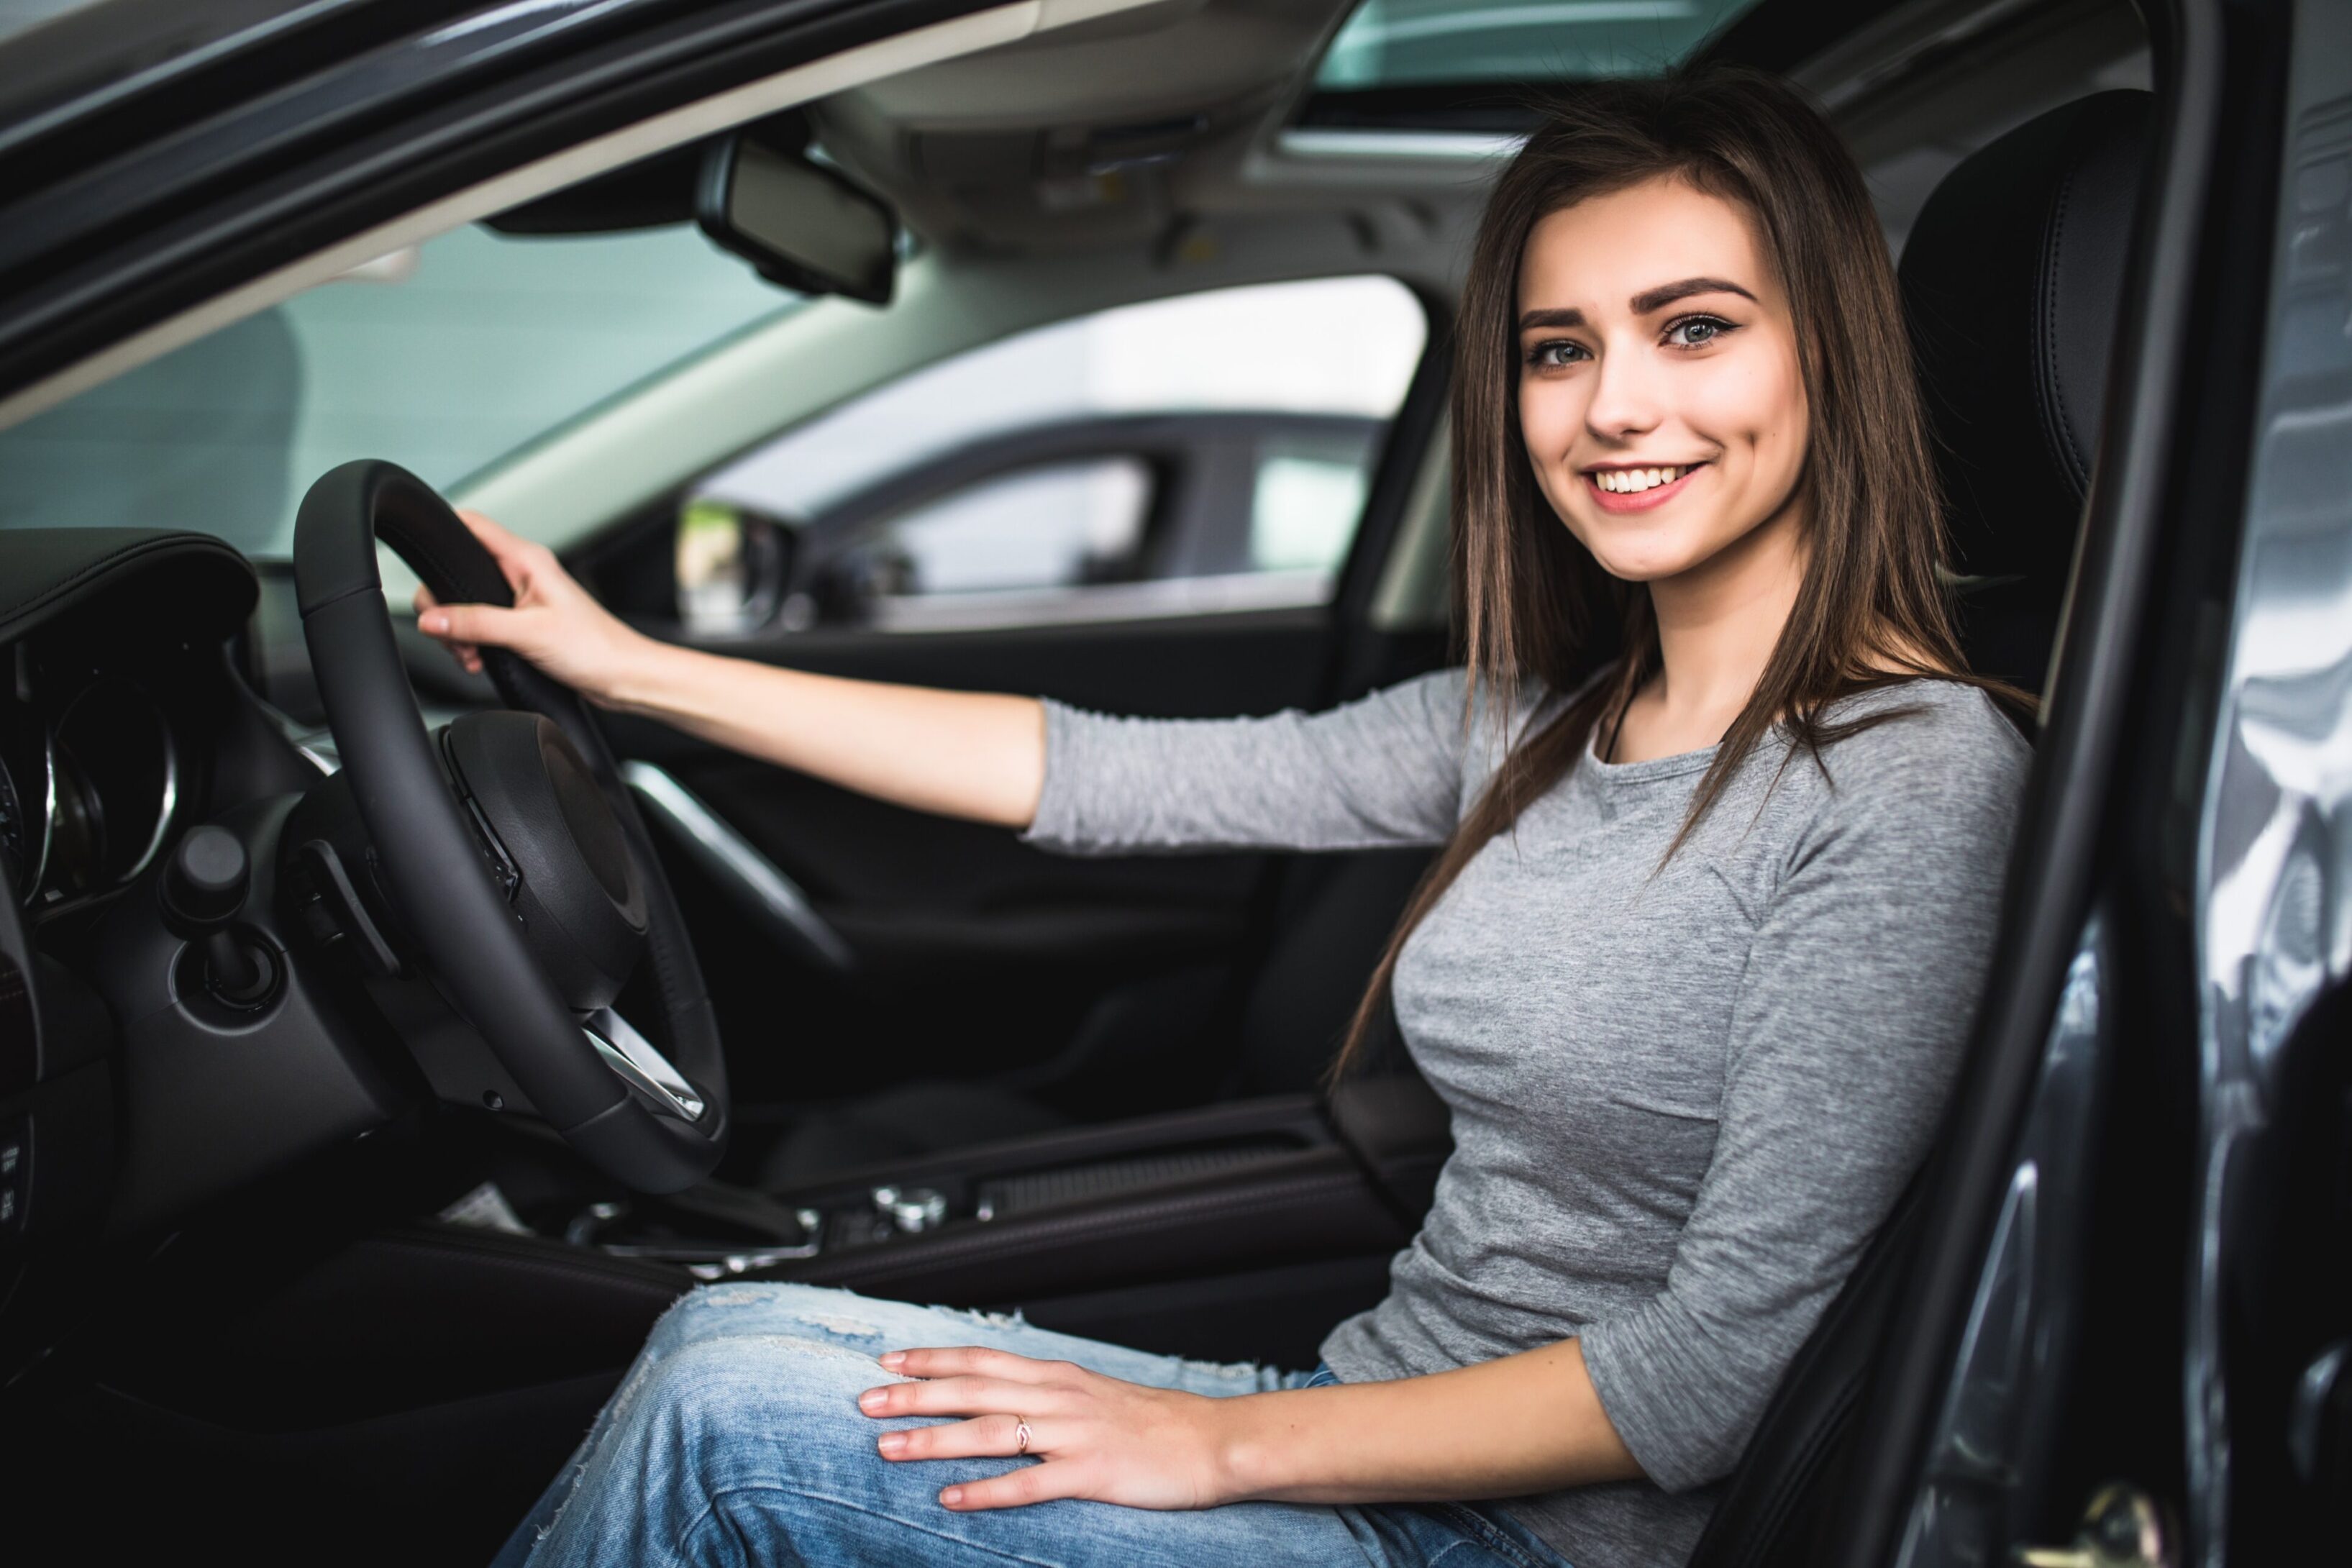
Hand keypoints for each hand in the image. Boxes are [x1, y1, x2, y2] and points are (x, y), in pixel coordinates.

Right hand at [413, 509, 652, 704]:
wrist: (623, 677)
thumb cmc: (595, 648)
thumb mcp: (527, 633)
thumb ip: (476, 623)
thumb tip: (432, 618)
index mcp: (527, 560)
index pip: (472, 524)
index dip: (442, 534)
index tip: (421, 560)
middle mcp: (524, 573)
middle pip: (460, 572)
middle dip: (446, 606)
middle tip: (454, 635)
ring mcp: (523, 598)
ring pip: (468, 603)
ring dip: (460, 631)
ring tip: (471, 654)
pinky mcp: (524, 623)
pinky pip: (483, 625)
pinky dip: (474, 642)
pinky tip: (480, 660)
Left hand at [859, 1346, 1236, 1511]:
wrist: (1212, 1442)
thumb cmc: (1153, 1423)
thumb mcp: (1092, 1395)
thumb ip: (1045, 1394)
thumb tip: (997, 1395)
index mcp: (1057, 1376)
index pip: (981, 1359)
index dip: (931, 1359)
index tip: (887, 1361)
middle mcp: (1059, 1398)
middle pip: (974, 1389)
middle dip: (915, 1395)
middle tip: (866, 1402)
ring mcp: (1074, 1435)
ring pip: (991, 1431)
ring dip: (935, 1439)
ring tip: (889, 1447)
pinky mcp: (1091, 1474)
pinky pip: (1029, 1483)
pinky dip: (986, 1490)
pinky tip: (951, 1498)